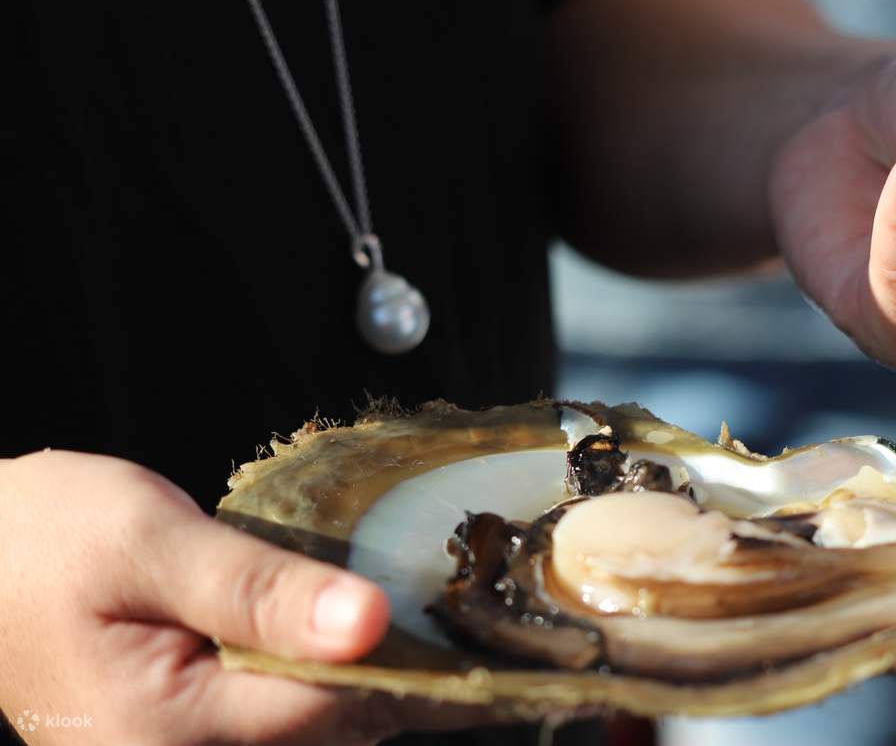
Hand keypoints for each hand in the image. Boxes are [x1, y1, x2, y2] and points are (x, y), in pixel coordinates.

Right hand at [0, 450, 487, 744]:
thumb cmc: (41, 539)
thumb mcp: (149, 542)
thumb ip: (258, 588)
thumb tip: (370, 624)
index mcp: (168, 731)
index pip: (333, 709)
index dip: (414, 668)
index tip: (481, 630)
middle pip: (331, 729)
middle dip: (400, 675)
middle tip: (467, 615)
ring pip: (310, 729)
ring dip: (362, 678)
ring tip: (425, 621)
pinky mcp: (180, 738)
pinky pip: (277, 717)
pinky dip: (319, 677)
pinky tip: (345, 634)